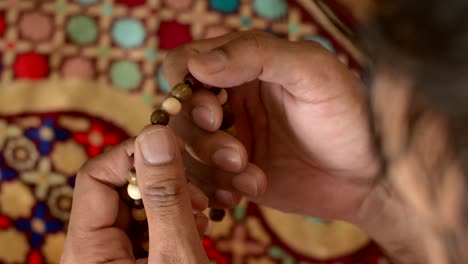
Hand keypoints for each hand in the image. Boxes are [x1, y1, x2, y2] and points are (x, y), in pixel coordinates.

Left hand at [61, 126, 209, 262]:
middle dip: (163, 182)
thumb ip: (165, 198)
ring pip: (140, 205)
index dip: (133, 155)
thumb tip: (155, 135)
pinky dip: (177, 220)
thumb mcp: (175, 254)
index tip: (175, 148)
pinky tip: (199, 228)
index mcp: (88, 251)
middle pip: (120, 189)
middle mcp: (95, 250)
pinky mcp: (138, 259)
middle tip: (198, 194)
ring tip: (203, 212)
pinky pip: (152, 225)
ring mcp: (117, 255)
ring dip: (175, 201)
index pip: (94, 176)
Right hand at [163, 31, 379, 220]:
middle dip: (203, 138)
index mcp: (243, 65)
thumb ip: (257, 53)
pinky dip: (214, 190)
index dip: (187, 89)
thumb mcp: (312, 71)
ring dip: (212, 168)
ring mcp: (228, 137)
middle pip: (179, 113)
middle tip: (237, 154)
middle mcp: (230, 99)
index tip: (215, 113)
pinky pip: (200, 180)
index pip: (184, 64)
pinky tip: (245, 191)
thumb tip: (198, 62)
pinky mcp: (232, 172)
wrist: (367, 175)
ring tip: (252, 176)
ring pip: (186, 149)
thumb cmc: (348, 115)